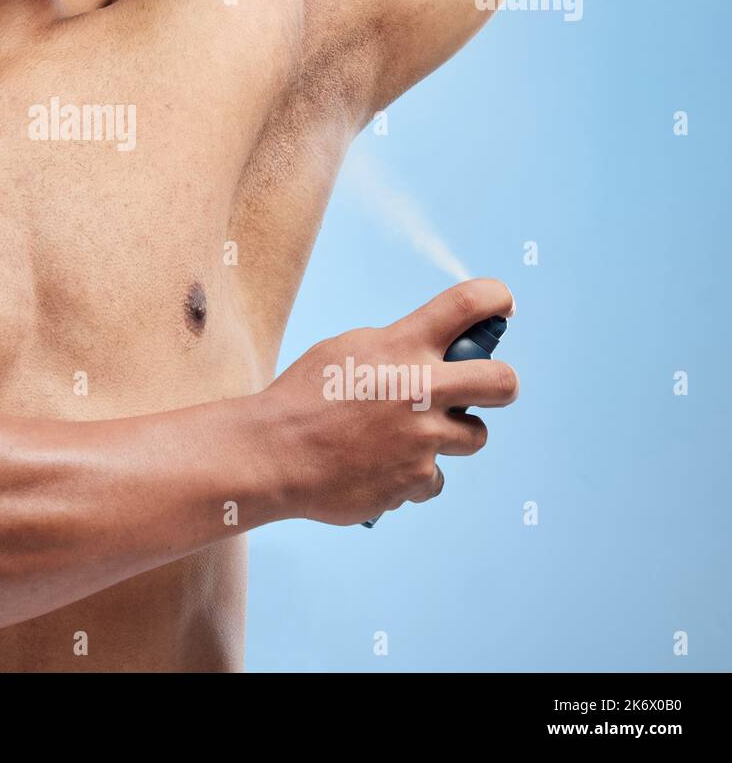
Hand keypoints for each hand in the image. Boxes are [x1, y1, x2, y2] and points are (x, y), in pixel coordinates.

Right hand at [264, 279, 518, 525]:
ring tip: (407, 435)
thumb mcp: (345, 349)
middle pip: (502, 381)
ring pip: (474, 436)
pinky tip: (379, 467)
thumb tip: (433, 354)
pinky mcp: (416, 479)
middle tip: (486, 388)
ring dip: (450, 435)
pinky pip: (435, 477)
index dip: (495, 297)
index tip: (500, 304)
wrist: (273, 454)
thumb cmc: (304, 397)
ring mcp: (422, 439)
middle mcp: (420, 389)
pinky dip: (414, 475)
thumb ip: (395, 348)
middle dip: (501, 383)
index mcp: (400, 346)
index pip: (466, 304)